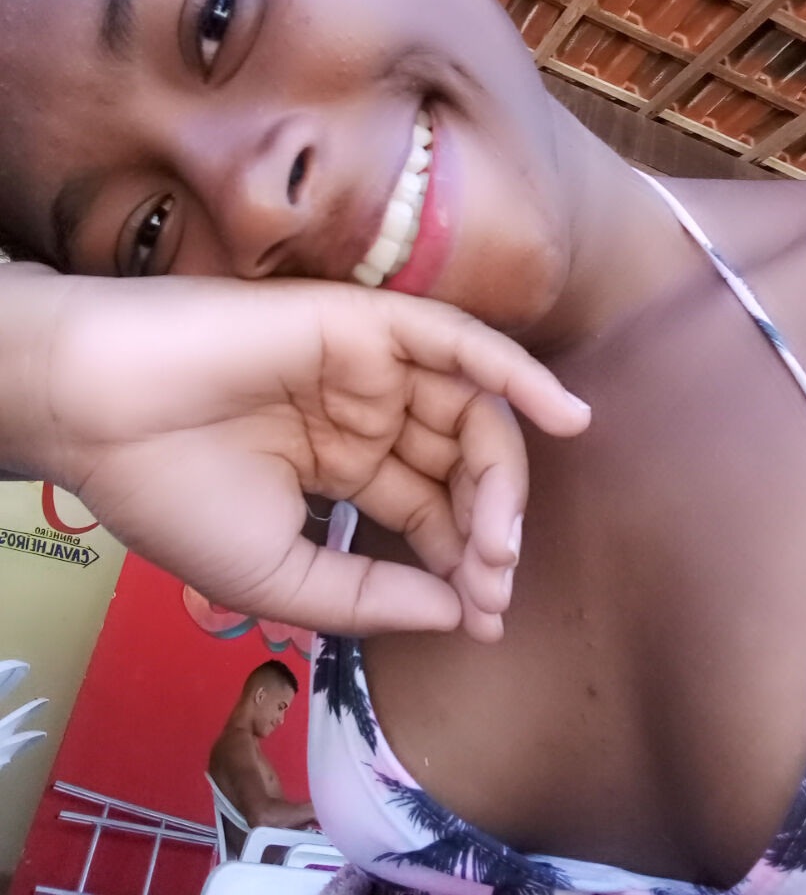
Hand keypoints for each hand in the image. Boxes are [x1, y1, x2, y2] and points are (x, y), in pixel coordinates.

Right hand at [2, 265, 588, 639]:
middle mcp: (365, 415)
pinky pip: (460, 343)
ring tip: (504, 544)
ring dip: (502, 478)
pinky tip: (569, 417)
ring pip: (469, 412)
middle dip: (486, 529)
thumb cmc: (172, 496)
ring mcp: (370, 369)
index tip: (484, 619)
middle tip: (493, 583)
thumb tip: (458, 616)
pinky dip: (517, 372)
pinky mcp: (367, 324)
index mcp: (340, 467)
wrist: (99, 417)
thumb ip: (369, 595)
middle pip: (459, 465)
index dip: (460, 564)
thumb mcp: (279, 577)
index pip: (427, 512)